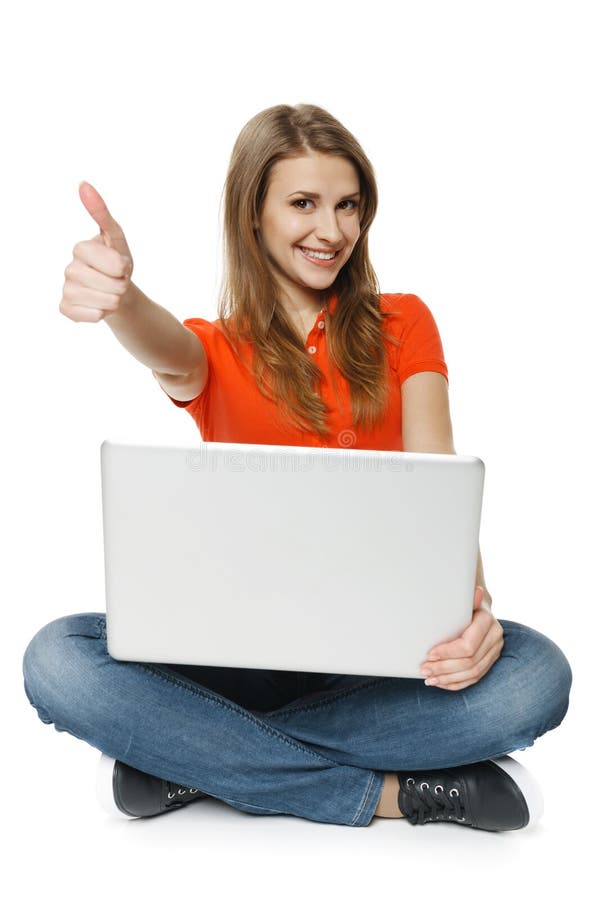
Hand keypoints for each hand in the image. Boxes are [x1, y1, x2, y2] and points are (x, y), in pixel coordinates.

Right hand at [59, 181, 134, 322]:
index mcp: (80, 248)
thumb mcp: (116, 238)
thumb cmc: (117, 264)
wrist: (117, 293)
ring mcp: (66, 289)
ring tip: (110, 293)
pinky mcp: (66, 308)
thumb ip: (101, 213)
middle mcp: (69, 268)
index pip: (111, 262)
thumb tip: (83, 184)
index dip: (122, 267)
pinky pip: (92, 315)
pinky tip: (99, 306)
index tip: (121, 265)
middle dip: (121, 285)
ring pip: (104, 301)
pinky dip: (102, 313)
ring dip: (115, 300)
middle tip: (117, 281)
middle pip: (110, 283)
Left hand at [418, 586, 503, 690]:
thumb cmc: (463, 603)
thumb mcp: (462, 599)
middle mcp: (495, 637)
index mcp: (487, 621)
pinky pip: (474, 678)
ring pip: (473, 673)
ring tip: (429, 678)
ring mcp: (494, 651)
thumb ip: (467, 599)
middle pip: (470, 662)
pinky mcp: (490, 661)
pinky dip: (456, 683)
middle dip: (444, 668)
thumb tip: (477, 591)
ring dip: (448, 678)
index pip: (468, 645)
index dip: (448, 653)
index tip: (429, 654)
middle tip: (424, 670)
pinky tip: (441, 682)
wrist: (477, 608)